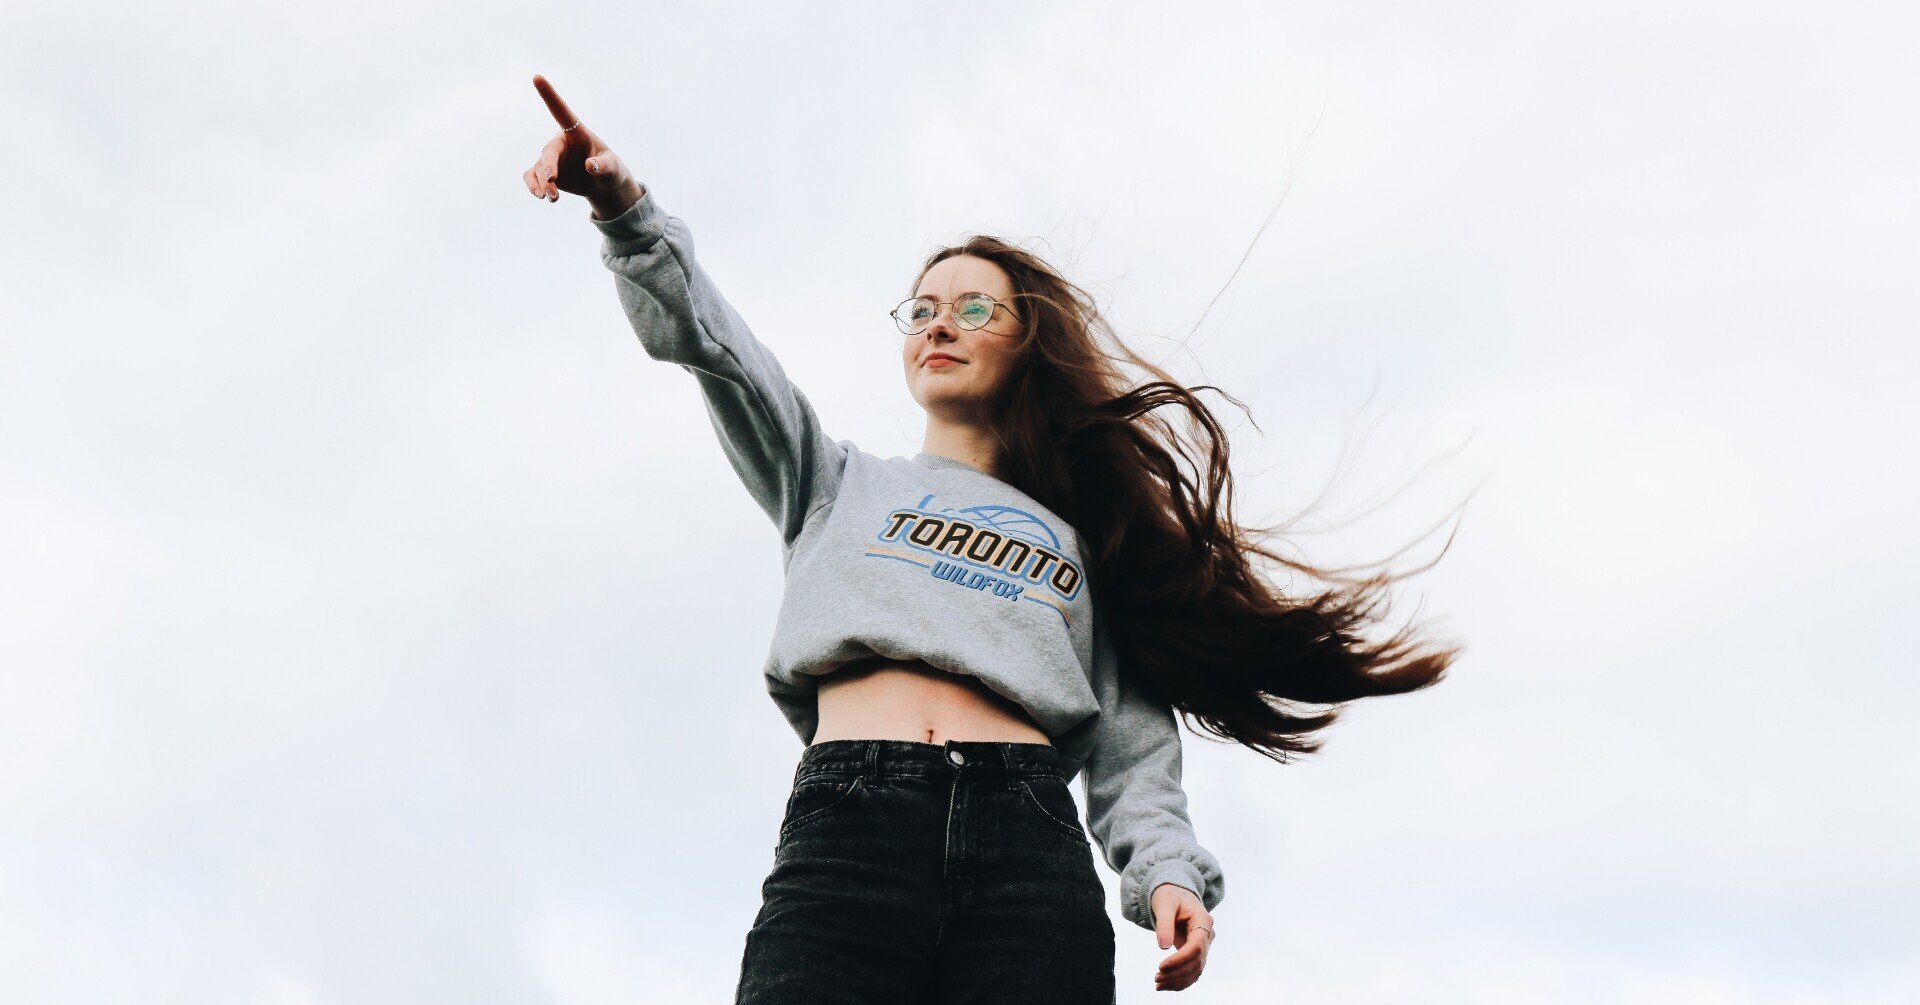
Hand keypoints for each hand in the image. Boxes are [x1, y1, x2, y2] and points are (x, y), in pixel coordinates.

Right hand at [523, 74, 641, 218]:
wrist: (603, 185)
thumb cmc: (610, 170)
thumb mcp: (612, 168)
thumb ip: (603, 165)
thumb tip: (591, 165)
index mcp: (576, 132)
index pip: (561, 111)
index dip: (549, 95)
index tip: (537, 77)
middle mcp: (561, 143)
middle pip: (548, 152)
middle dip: (549, 168)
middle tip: (553, 183)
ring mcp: (551, 158)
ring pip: (539, 168)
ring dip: (543, 184)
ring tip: (553, 199)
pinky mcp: (545, 173)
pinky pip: (531, 176)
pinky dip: (533, 186)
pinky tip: (541, 196)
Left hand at [1150, 883, 1213, 991]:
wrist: (1174, 894)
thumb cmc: (1169, 896)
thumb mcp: (1164, 905)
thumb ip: (1164, 924)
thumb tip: (1163, 946)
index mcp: (1203, 920)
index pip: (1196, 947)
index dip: (1180, 960)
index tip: (1161, 967)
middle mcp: (1207, 935)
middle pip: (1197, 961)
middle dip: (1177, 973)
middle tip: (1156, 978)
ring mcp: (1204, 945)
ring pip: (1196, 970)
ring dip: (1178, 980)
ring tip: (1158, 985)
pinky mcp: (1196, 952)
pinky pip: (1192, 970)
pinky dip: (1180, 980)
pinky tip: (1165, 985)